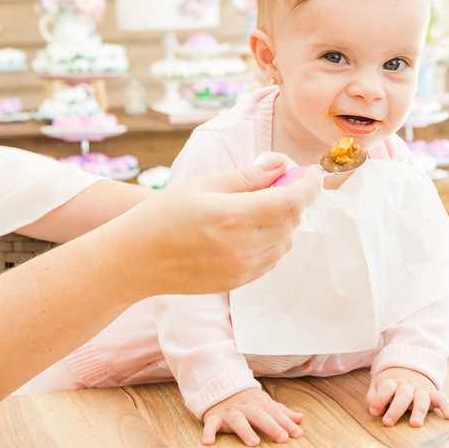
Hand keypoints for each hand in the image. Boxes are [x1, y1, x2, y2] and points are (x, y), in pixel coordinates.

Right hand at [105, 155, 321, 296]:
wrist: (135, 260)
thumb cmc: (162, 216)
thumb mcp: (202, 185)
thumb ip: (247, 176)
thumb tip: (280, 164)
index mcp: (233, 217)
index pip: (291, 203)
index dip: (309, 186)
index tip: (313, 172)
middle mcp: (242, 247)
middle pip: (292, 222)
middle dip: (293, 199)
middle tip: (278, 182)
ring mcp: (241, 269)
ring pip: (285, 243)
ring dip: (283, 222)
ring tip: (258, 207)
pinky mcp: (237, 283)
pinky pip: (270, 260)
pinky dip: (272, 241)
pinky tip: (249, 230)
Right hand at [200, 387, 303, 446]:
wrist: (219, 387)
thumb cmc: (246, 401)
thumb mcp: (264, 403)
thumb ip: (281, 412)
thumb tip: (300, 418)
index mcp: (259, 404)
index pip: (275, 413)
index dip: (287, 423)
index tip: (298, 434)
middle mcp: (245, 408)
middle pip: (259, 415)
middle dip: (271, 426)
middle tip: (282, 438)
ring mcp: (229, 412)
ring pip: (237, 420)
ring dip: (245, 431)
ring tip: (254, 443)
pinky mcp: (214, 417)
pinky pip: (210, 425)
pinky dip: (208, 433)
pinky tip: (208, 442)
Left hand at [367, 366, 448, 426]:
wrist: (408, 368)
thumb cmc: (392, 384)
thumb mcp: (378, 385)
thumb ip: (373, 396)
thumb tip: (373, 408)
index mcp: (393, 382)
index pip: (387, 388)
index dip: (379, 399)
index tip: (374, 411)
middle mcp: (408, 386)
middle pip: (403, 395)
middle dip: (396, 409)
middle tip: (388, 422)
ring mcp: (421, 389)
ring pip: (421, 399)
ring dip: (419, 411)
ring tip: (416, 424)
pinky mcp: (433, 394)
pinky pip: (442, 398)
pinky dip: (447, 406)